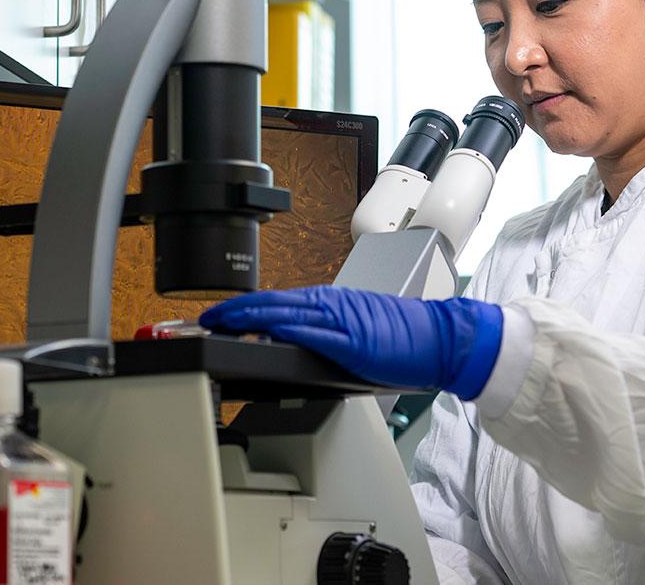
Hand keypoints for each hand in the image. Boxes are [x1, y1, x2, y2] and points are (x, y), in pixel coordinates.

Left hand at [199, 286, 503, 398]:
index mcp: (329, 302)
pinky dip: (289, 332)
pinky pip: (315, 333)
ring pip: (286, 312)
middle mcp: (331, 303)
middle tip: (205, 318)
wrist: (440, 339)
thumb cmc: (402, 338)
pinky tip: (268, 333)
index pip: (274, 301)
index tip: (215, 316)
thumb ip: (320, 333)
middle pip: (271, 303)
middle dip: (234, 311)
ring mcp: (341, 319)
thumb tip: (284, 342)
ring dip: (251, 316)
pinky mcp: (354, 340)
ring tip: (222, 322)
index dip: (241, 307)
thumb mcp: (352, 330)